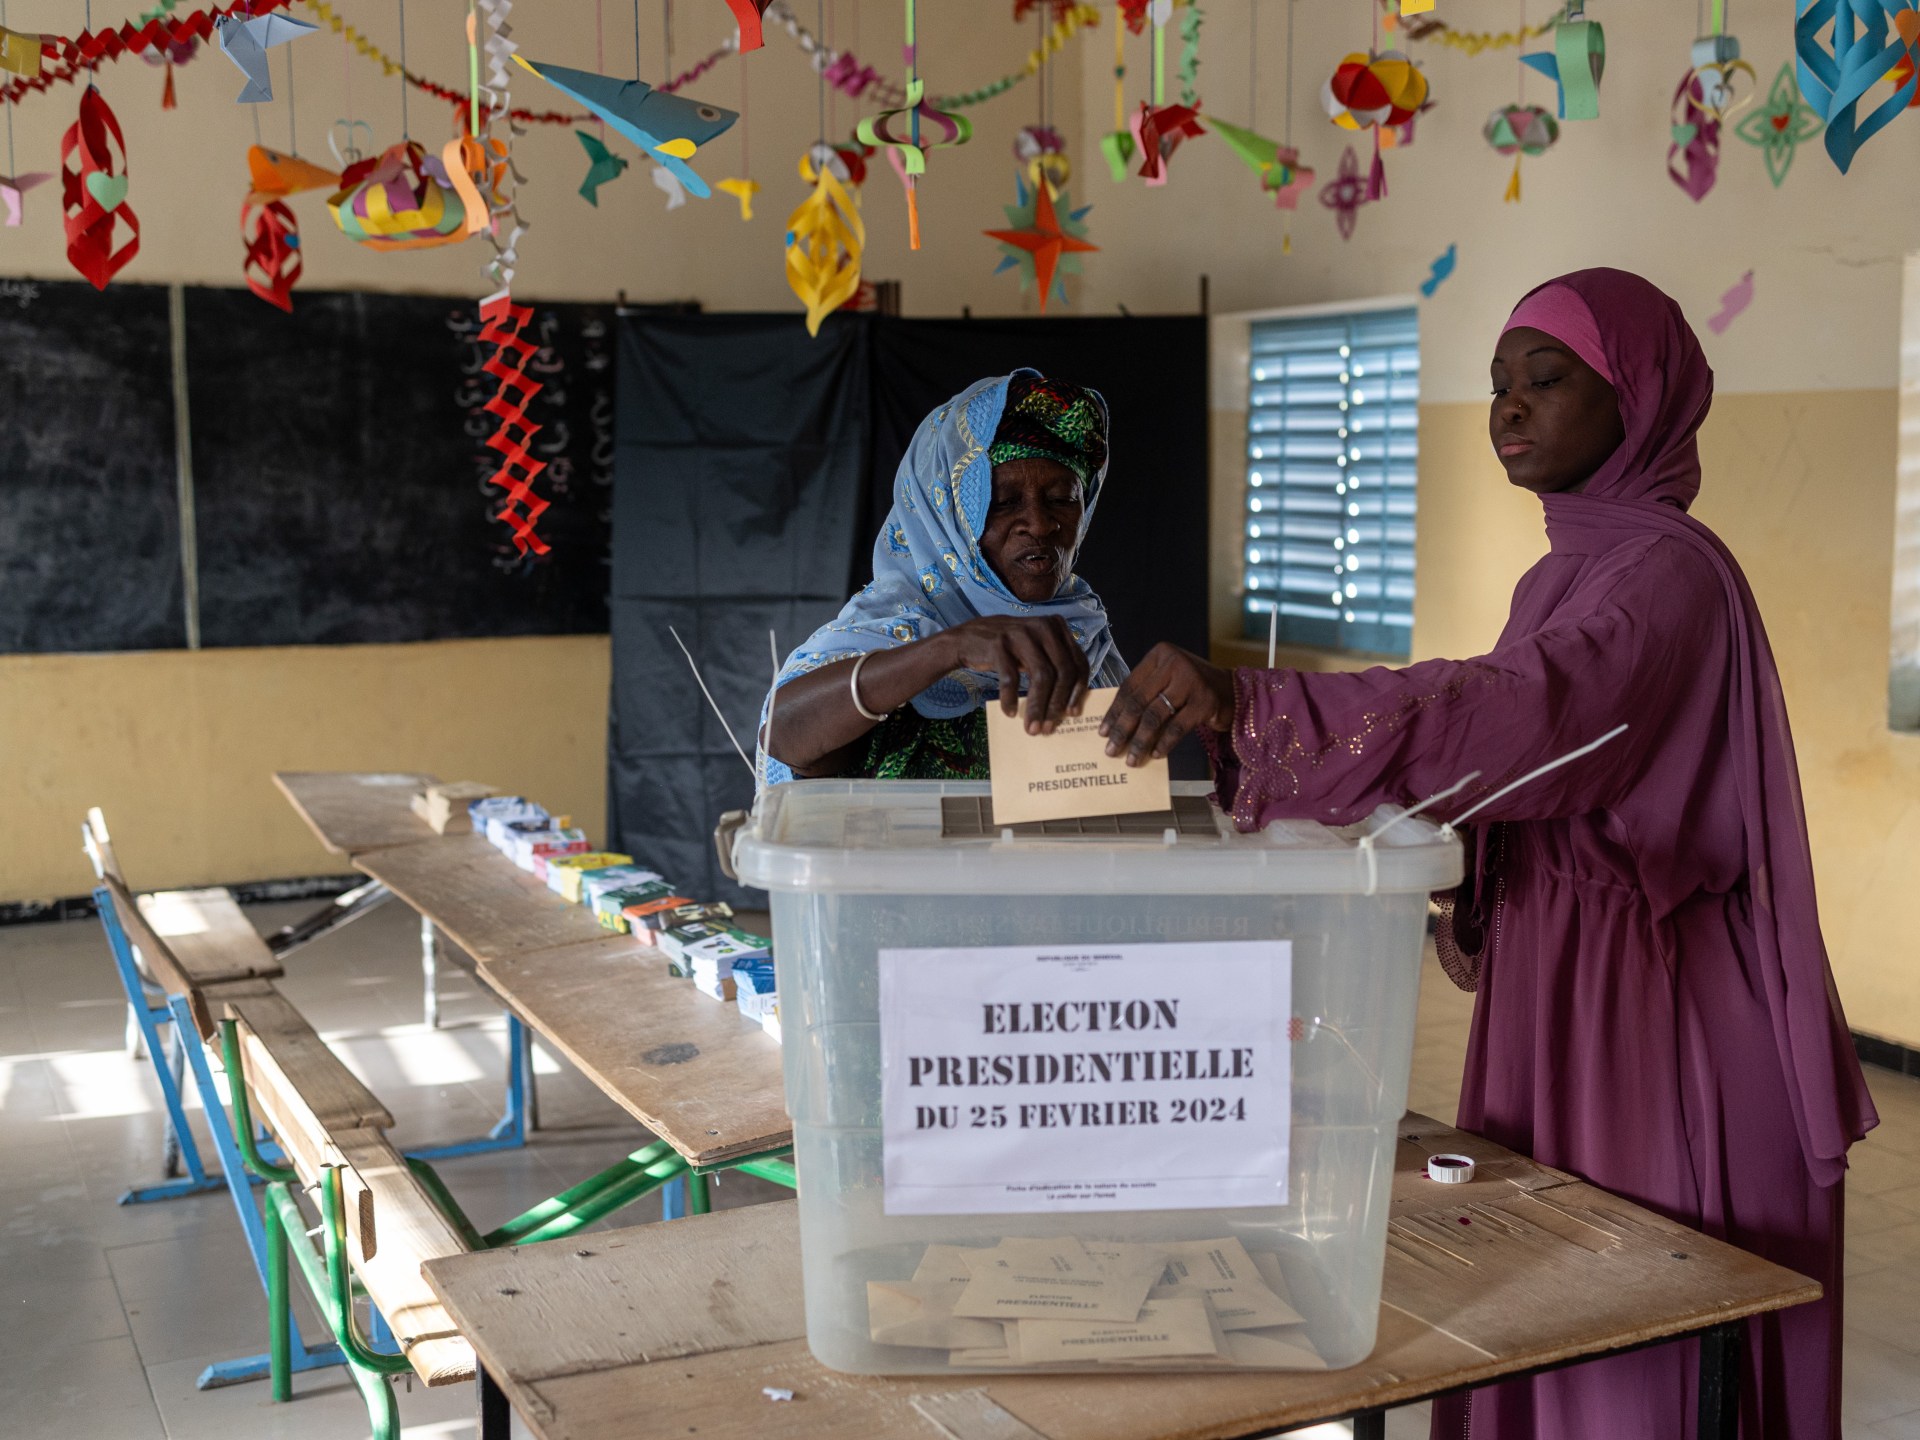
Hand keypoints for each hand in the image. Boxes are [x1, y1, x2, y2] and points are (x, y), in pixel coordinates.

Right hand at [941, 616, 1091, 733]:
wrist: (967, 639)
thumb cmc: (1008, 650)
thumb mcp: (1036, 650)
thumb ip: (1054, 665)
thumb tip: (1070, 704)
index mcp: (1058, 627)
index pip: (1079, 662)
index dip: (1078, 690)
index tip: (1072, 714)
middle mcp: (1043, 626)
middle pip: (1063, 671)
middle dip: (1057, 704)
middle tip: (1049, 728)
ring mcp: (1021, 633)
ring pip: (1041, 675)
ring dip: (1037, 706)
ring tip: (1032, 727)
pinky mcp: (999, 643)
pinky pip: (1011, 676)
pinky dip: (1010, 697)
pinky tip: (1009, 712)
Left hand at [1099, 643, 1233, 765]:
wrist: (1233, 691)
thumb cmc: (1192, 688)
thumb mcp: (1168, 681)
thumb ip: (1146, 693)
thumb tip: (1116, 724)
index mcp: (1160, 655)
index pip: (1129, 686)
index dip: (1114, 711)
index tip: (1103, 731)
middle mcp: (1174, 663)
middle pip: (1139, 701)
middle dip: (1122, 729)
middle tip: (1111, 750)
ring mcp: (1191, 681)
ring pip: (1155, 716)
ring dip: (1140, 741)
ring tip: (1131, 758)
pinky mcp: (1205, 701)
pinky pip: (1177, 727)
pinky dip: (1164, 743)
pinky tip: (1155, 754)